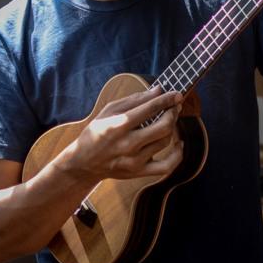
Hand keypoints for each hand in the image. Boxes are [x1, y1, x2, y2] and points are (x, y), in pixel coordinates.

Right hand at [63, 87, 183, 180]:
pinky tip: (179, 143)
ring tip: (169, 120)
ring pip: (165, 141)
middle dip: (173, 113)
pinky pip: (167, 166)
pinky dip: (178, 154)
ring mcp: (134, 161)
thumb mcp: (109, 110)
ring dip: (172, 127)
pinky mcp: (138, 172)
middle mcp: (127, 144)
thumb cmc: (98, 131)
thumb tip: (159, 90)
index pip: (150, 109)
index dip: (167, 99)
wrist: (83, 163)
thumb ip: (134, 99)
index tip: (177, 94)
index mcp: (118, 125)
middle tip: (175, 106)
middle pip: (163, 127)